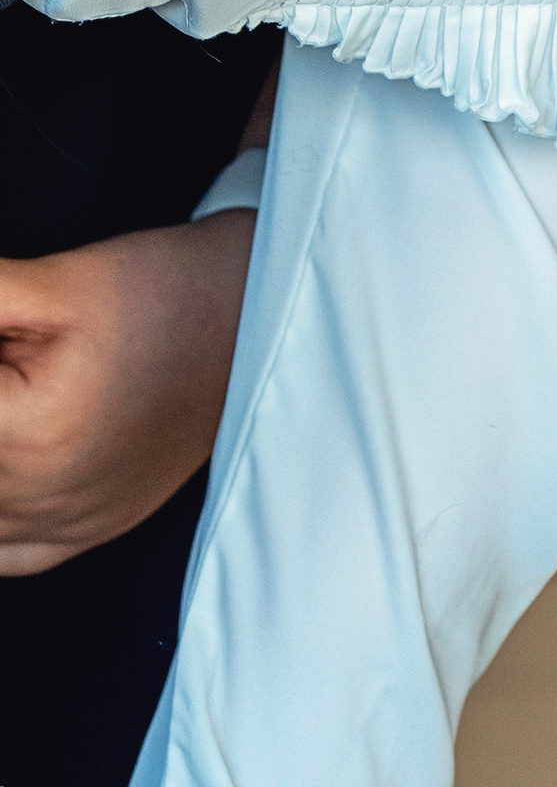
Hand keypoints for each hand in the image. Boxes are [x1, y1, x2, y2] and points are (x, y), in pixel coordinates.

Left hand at [0, 219, 254, 574]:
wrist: (255, 315)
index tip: (4, 347)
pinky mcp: (87, 533)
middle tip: (15, 363)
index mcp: (29, 435)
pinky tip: (11, 460)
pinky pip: (2, 551)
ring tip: (21, 399)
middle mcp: (43, 498)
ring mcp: (67, 527)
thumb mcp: (56, 281)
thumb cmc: (164, 292)